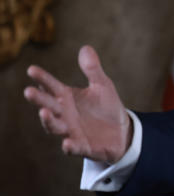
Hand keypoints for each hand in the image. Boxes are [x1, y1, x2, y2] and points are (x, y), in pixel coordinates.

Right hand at [24, 45, 131, 163]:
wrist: (122, 132)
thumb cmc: (107, 107)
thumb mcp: (102, 85)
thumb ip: (92, 69)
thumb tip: (85, 47)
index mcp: (67, 98)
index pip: (51, 86)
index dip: (42, 78)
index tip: (32, 69)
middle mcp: (64, 114)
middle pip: (48, 105)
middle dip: (39, 100)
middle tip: (29, 91)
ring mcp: (71, 131)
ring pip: (55, 126)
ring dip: (48, 121)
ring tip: (43, 112)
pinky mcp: (82, 146)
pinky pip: (74, 148)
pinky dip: (69, 146)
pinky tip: (66, 142)